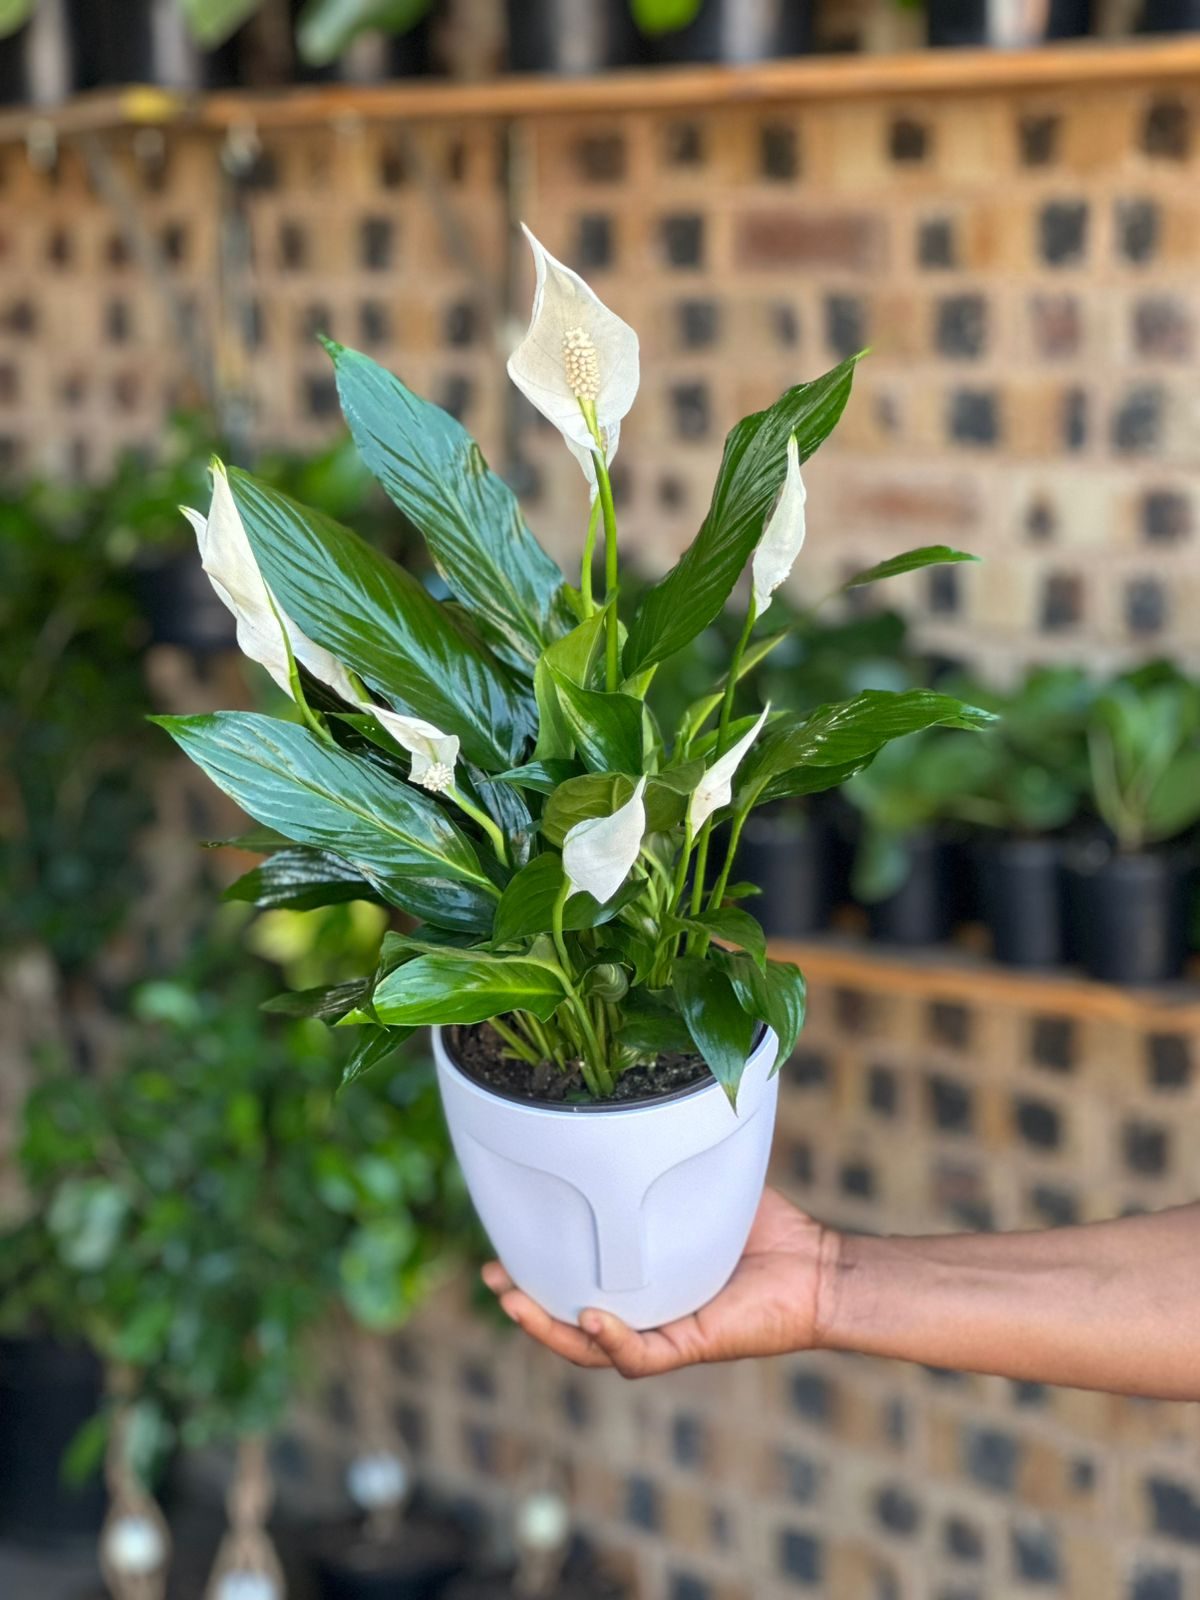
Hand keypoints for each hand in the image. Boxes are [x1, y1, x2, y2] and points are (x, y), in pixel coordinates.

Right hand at [481, 1187, 835, 1377]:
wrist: (821, 1268)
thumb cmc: (766, 1230)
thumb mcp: (698, 1186)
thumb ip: (665, 1161)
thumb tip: (633, 1108)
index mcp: (641, 1282)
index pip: (575, 1283)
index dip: (535, 1272)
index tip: (502, 1247)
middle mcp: (646, 1314)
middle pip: (567, 1322)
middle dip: (524, 1305)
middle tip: (493, 1279)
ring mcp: (667, 1335)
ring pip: (591, 1348)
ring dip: (549, 1330)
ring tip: (516, 1302)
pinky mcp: (694, 1345)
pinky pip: (641, 1355)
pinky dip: (612, 1340)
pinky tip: (591, 1319)